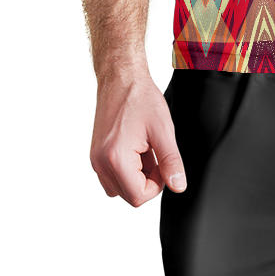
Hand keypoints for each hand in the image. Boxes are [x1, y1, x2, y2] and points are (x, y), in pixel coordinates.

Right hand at [90, 67, 186, 205]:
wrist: (121, 78)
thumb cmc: (140, 99)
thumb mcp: (163, 131)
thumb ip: (171, 162)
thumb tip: (178, 186)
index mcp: (115, 159)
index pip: (138, 197)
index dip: (158, 184)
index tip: (163, 163)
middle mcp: (100, 163)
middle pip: (128, 194)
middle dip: (147, 180)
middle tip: (155, 153)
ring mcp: (96, 159)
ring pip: (120, 187)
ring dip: (137, 175)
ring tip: (145, 149)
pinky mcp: (96, 154)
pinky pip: (112, 175)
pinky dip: (127, 168)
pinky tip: (136, 147)